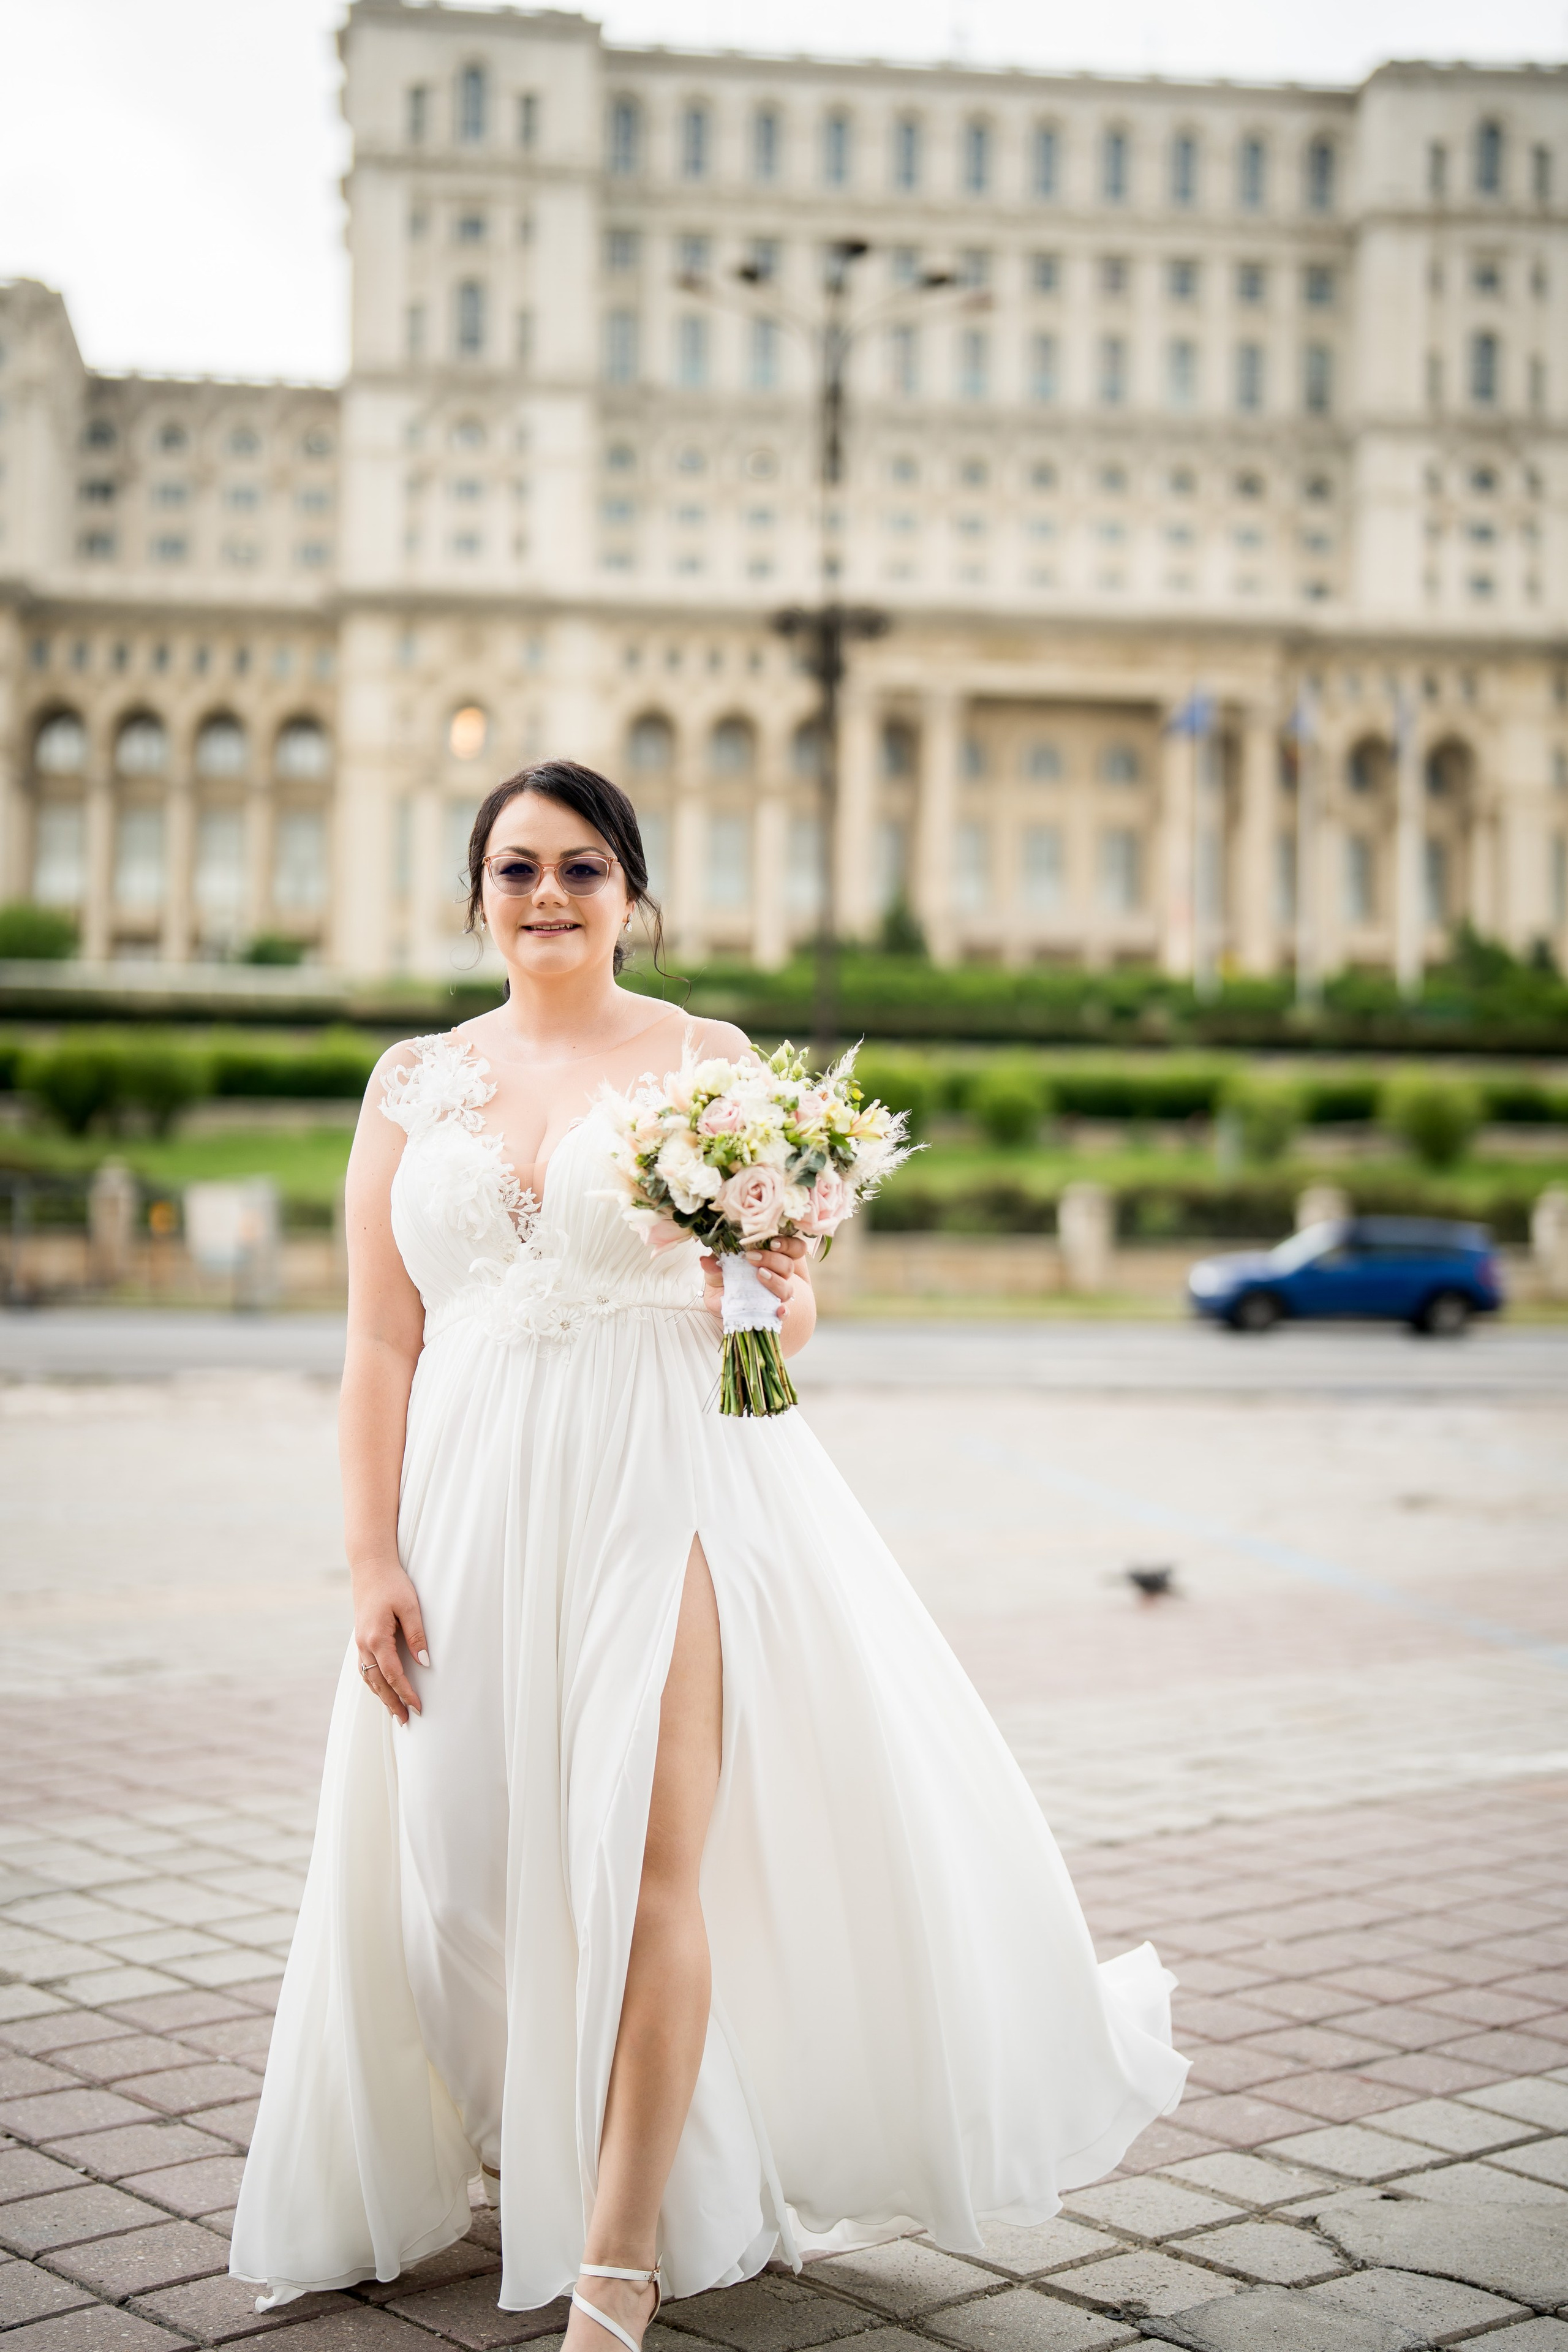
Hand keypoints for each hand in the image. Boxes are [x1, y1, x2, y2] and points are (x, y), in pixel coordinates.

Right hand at [352, 1561, 428, 1725]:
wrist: (370, 1566)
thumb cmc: (393, 1583)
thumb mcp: (410, 1606)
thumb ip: (417, 1635)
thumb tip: (424, 1662)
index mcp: (376, 1637)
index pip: (392, 1674)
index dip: (405, 1693)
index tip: (418, 1707)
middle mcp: (364, 1644)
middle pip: (377, 1682)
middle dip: (392, 1703)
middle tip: (405, 1722)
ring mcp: (359, 1642)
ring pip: (368, 1677)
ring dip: (381, 1696)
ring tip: (395, 1712)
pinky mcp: (360, 1638)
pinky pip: (365, 1667)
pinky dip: (373, 1682)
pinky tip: (382, 1689)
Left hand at [700, 1235, 808, 1323]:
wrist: (722, 1306)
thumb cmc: (723, 1281)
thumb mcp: (715, 1272)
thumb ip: (714, 1266)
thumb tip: (705, 1261)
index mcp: (770, 1257)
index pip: (791, 1246)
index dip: (786, 1243)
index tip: (771, 1242)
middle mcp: (778, 1274)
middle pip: (788, 1265)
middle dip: (772, 1259)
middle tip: (752, 1258)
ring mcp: (777, 1294)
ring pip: (788, 1286)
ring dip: (775, 1280)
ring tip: (759, 1275)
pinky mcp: (774, 1311)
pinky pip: (785, 1313)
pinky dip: (784, 1312)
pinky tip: (779, 1311)